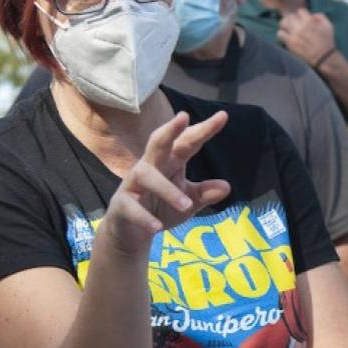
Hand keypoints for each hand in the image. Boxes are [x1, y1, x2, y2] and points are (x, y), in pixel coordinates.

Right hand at [95, 110, 231, 259]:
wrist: (131, 232)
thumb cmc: (161, 207)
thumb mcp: (188, 201)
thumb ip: (204, 193)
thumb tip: (227, 186)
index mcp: (169, 162)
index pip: (187, 142)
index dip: (203, 130)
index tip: (222, 115)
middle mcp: (150, 166)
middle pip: (158, 143)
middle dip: (170, 130)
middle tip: (183, 116)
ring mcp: (133, 184)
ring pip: (146, 176)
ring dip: (167, 189)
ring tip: (186, 204)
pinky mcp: (121, 204)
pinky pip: (131, 207)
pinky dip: (144, 217)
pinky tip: (156, 227)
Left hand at [277, 9, 335, 66]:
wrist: (323, 58)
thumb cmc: (327, 41)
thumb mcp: (328, 26)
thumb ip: (321, 16)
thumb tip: (312, 15)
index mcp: (309, 21)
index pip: (300, 11)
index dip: (302, 15)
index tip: (303, 19)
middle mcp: (300, 27)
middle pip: (290, 16)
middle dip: (292, 19)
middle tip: (294, 24)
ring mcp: (294, 35)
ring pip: (282, 23)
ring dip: (285, 25)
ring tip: (288, 28)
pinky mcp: (290, 43)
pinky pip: (280, 34)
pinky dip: (282, 34)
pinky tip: (286, 36)